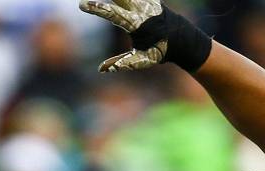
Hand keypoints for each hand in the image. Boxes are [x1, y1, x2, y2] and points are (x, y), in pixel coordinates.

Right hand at [80, 0, 211, 72]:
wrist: (181, 38)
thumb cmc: (159, 51)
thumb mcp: (142, 60)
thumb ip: (121, 63)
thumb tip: (101, 69)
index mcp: (136, 24)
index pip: (113, 14)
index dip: (97, 9)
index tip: (83, 5)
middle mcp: (141, 9)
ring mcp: (146, 1)